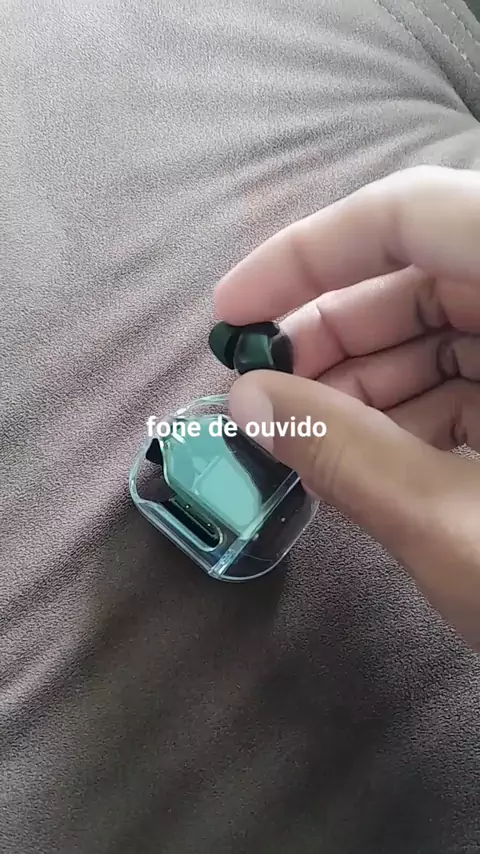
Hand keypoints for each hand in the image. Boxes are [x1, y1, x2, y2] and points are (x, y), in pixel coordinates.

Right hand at [214, 166, 479, 648]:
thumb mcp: (458, 529)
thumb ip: (342, 453)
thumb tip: (246, 400)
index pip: (415, 213)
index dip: (307, 252)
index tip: (231, 310)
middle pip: (425, 273)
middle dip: (331, 334)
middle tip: (265, 396)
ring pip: (446, 331)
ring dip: (367, 382)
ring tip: (308, 442)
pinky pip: (478, 377)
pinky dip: (415, 413)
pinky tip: (367, 460)